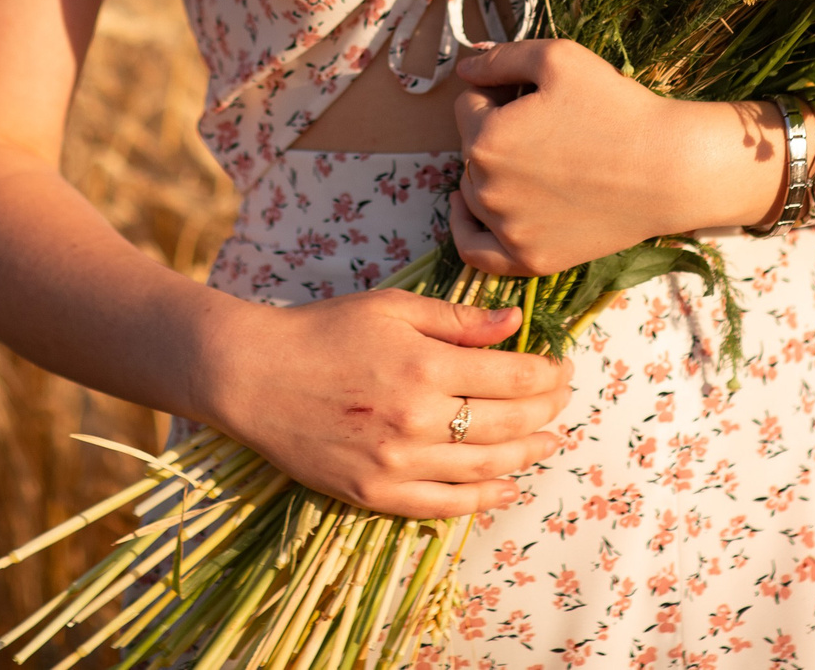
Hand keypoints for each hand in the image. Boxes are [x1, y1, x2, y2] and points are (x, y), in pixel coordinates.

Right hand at [191, 289, 572, 519]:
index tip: (561, 366)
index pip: (514, 378)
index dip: (547, 374)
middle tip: (561, 399)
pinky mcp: (375, 493)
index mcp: (425, 367)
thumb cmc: (322, 331)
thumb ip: (457, 321)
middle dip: (545, 411)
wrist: (253, 376)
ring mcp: (397, 464)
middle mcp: (417, 421)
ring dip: (526, 455)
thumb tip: (515, 323)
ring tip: (548, 442)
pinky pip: (445, 505)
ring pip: (485, 468)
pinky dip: (483, 498)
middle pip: (508, 424)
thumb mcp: (392, 309)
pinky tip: (506, 486)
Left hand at [449, 40, 782, 275]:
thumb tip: (465, 66)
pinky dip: (466, 230)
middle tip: (547, 126)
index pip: (467, 104)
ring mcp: (508, 229)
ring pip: (473, 192)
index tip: (532, 96)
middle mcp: (487, 189)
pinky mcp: (531, 258)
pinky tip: (469, 210)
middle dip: (495, 130)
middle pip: (469, 148)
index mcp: (485, 138)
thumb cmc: (617, 109)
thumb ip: (500, 58)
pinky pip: (476, 251)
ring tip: (537, 159)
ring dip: (491, 172)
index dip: (498, 92)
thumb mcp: (558, 58)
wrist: (669, 169)